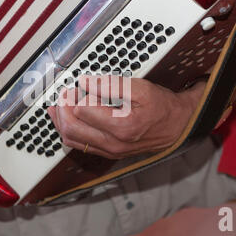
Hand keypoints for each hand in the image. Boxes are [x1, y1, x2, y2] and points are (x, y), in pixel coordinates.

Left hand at [47, 75, 203, 159]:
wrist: (177, 127)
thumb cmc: (161, 107)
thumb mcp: (140, 88)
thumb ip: (110, 85)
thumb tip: (85, 83)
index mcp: (122, 126)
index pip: (82, 111)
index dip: (74, 96)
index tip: (73, 87)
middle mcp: (113, 143)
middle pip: (72, 129)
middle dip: (62, 110)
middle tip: (63, 95)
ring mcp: (110, 151)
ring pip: (72, 140)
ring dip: (60, 123)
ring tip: (57, 107)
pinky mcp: (109, 153)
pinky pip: (79, 146)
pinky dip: (69, 132)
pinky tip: (66, 120)